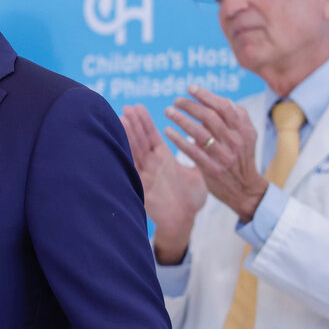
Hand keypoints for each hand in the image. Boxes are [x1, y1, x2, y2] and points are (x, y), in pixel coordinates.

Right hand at [121, 104, 205, 261]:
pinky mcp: (143, 187)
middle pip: (141, 140)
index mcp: (163, 159)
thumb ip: (198, 156)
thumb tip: (206, 140)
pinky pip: (133, 171)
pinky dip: (127, 158)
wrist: (184, 221)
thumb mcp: (197, 173)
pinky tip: (121, 147)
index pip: (152, 136)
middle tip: (128, 107)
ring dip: (129, 137)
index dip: (144, 122)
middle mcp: (152, 165)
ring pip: (136, 152)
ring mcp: (146, 175)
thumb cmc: (190, 199)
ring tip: (123, 119)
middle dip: (134, 124)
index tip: (138, 107)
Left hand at [161, 86, 265, 222]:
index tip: (190, 88)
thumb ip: (237, 117)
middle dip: (190, 106)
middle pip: (210, 117)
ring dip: (181, 119)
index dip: (206, 95)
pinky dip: (178, 139)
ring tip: (168, 112)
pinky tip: (167, 131)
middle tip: (176, 100)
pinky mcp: (212, 169)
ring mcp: (223, 156)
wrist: (245, 190)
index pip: (224, 106)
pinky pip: (192, 151)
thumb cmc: (241, 158)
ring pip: (199, 133)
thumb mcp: (247, 136)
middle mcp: (235, 141)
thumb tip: (219, 98)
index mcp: (243, 130)